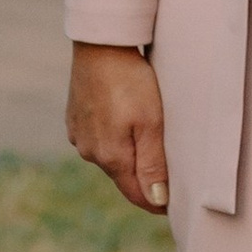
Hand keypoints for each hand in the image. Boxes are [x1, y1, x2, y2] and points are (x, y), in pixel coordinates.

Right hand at [67, 44, 169, 213]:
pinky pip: (99, 138)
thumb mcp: (151, 123)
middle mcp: (89, 151)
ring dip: (129, 158)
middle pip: (123, 177)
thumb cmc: (131, 82)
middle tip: (170, 181)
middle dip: (144, 181)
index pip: (136, 194)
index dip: (156, 202)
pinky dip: (115, 139)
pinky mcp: (76, 118)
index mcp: (110, 157)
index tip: (176, 205)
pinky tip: (126, 126)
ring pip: (110, 157)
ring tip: (150, 150)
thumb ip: (153, 163)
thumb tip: (156, 200)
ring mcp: (79, 134)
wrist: (100, 46)